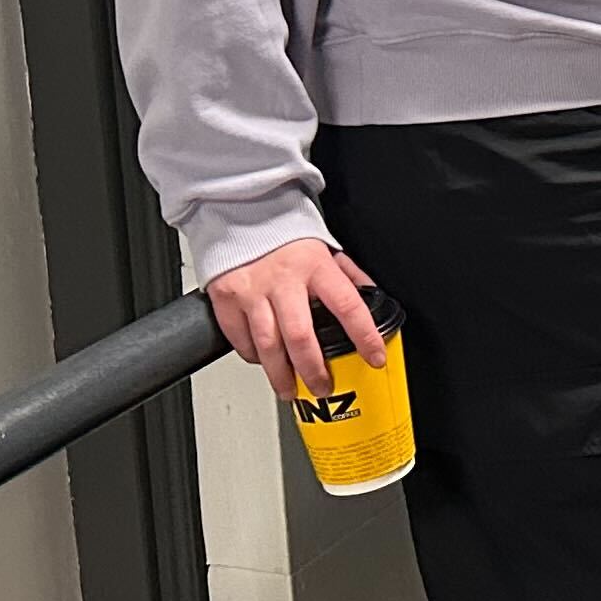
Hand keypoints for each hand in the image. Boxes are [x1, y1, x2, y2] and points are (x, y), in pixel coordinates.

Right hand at [205, 235, 382, 403]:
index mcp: (315, 266)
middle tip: (323, 388)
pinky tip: (264, 363)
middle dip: (313, 370)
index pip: (348, 306)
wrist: (241, 211)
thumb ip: (349, 276)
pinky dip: (253, 356)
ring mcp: (252, 290)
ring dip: (280, 375)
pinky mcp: (226, 297)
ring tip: (290, 390)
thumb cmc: (286, 233)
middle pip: (300, 337)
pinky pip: (239, 338)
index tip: (375, 358)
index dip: (365, 336)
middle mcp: (283, 280)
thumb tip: (374, 300)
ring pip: (267, 345)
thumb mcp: (327, 248)